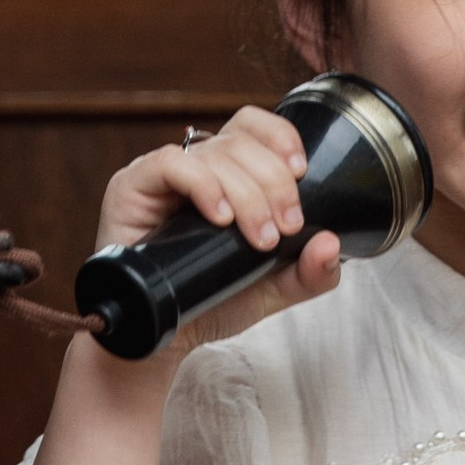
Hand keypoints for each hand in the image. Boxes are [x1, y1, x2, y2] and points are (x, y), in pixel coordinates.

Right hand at [91, 105, 341, 355]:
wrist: (163, 338)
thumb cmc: (210, 303)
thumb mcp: (272, 290)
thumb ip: (309, 273)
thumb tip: (332, 244)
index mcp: (227, 174)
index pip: (253, 127)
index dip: (280, 136)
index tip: (301, 172)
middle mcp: (195, 165)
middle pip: (241, 141)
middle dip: (274, 182)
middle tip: (285, 227)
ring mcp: (163, 174)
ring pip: (214, 154)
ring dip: (247, 193)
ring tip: (259, 238)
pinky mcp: (132, 186)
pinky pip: (170, 164)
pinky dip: (203, 185)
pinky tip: (219, 216)